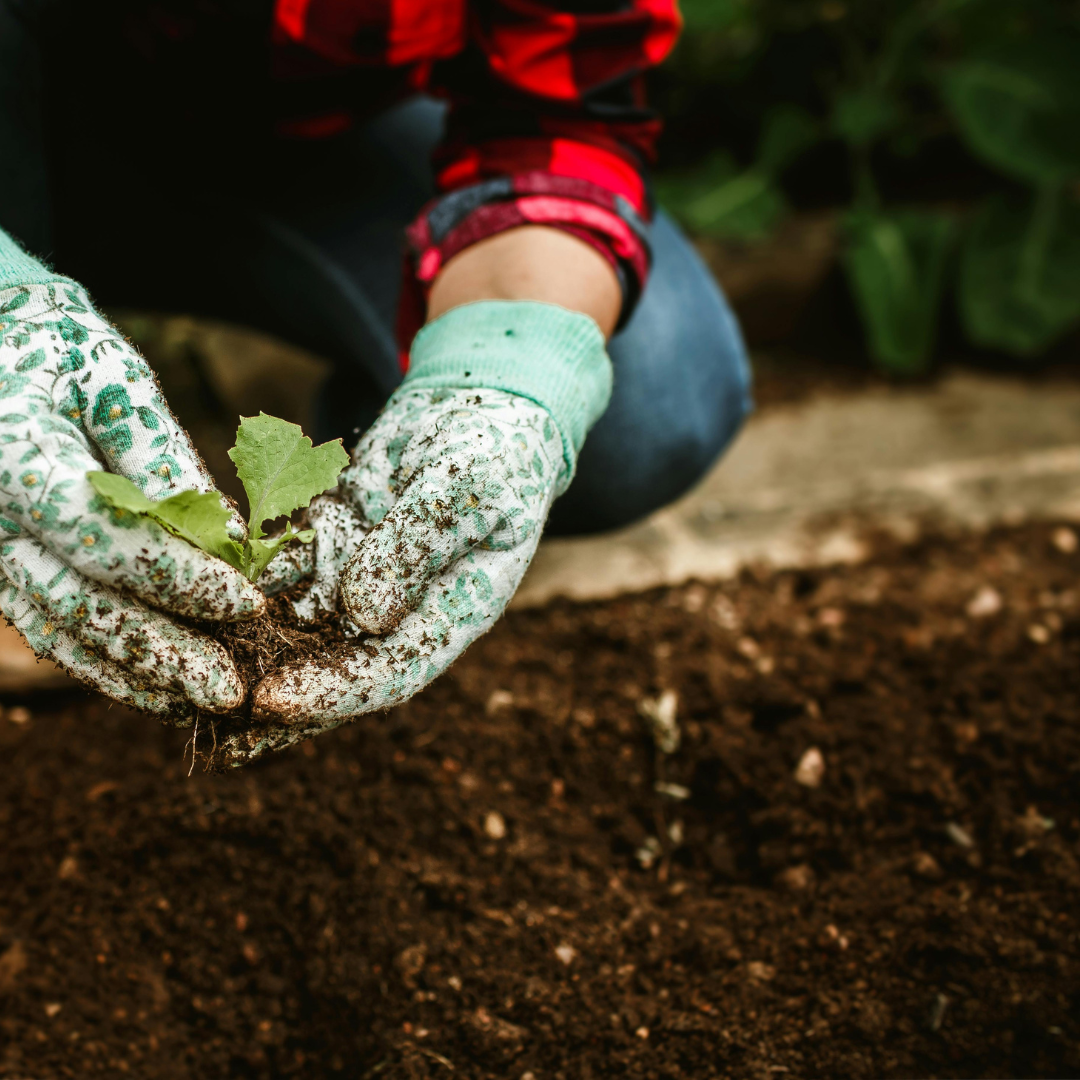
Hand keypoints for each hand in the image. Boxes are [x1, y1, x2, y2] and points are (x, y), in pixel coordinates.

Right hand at [0, 276, 263, 719]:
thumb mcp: (118, 384)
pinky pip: (53, 631)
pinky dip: (107, 665)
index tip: (249, 602)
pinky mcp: (6, 573)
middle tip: (232, 689)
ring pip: (63, 632)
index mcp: (17, 459)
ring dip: (137, 675)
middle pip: (81, 604)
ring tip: (203, 702)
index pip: (103, 537)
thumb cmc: (65, 357)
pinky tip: (160, 688)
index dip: (179, 578)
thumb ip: (164, 460)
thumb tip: (232, 539)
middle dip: (164, 652)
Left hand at [223, 383, 564, 759]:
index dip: (334, 694)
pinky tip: (192, 600)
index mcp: (452, 615)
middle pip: (336, 668)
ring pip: (299, 629)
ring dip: (247, 654)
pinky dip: (240, 588)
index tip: (273, 702)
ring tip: (184, 680)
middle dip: (276, 695)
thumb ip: (419, 544)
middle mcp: (401, 611)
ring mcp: (361, 580)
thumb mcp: (468, 489)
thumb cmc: (494, 450)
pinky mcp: (329, 545)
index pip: (391, 671)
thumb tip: (364, 613)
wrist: (477, 408)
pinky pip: (280, 573)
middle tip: (212, 720)